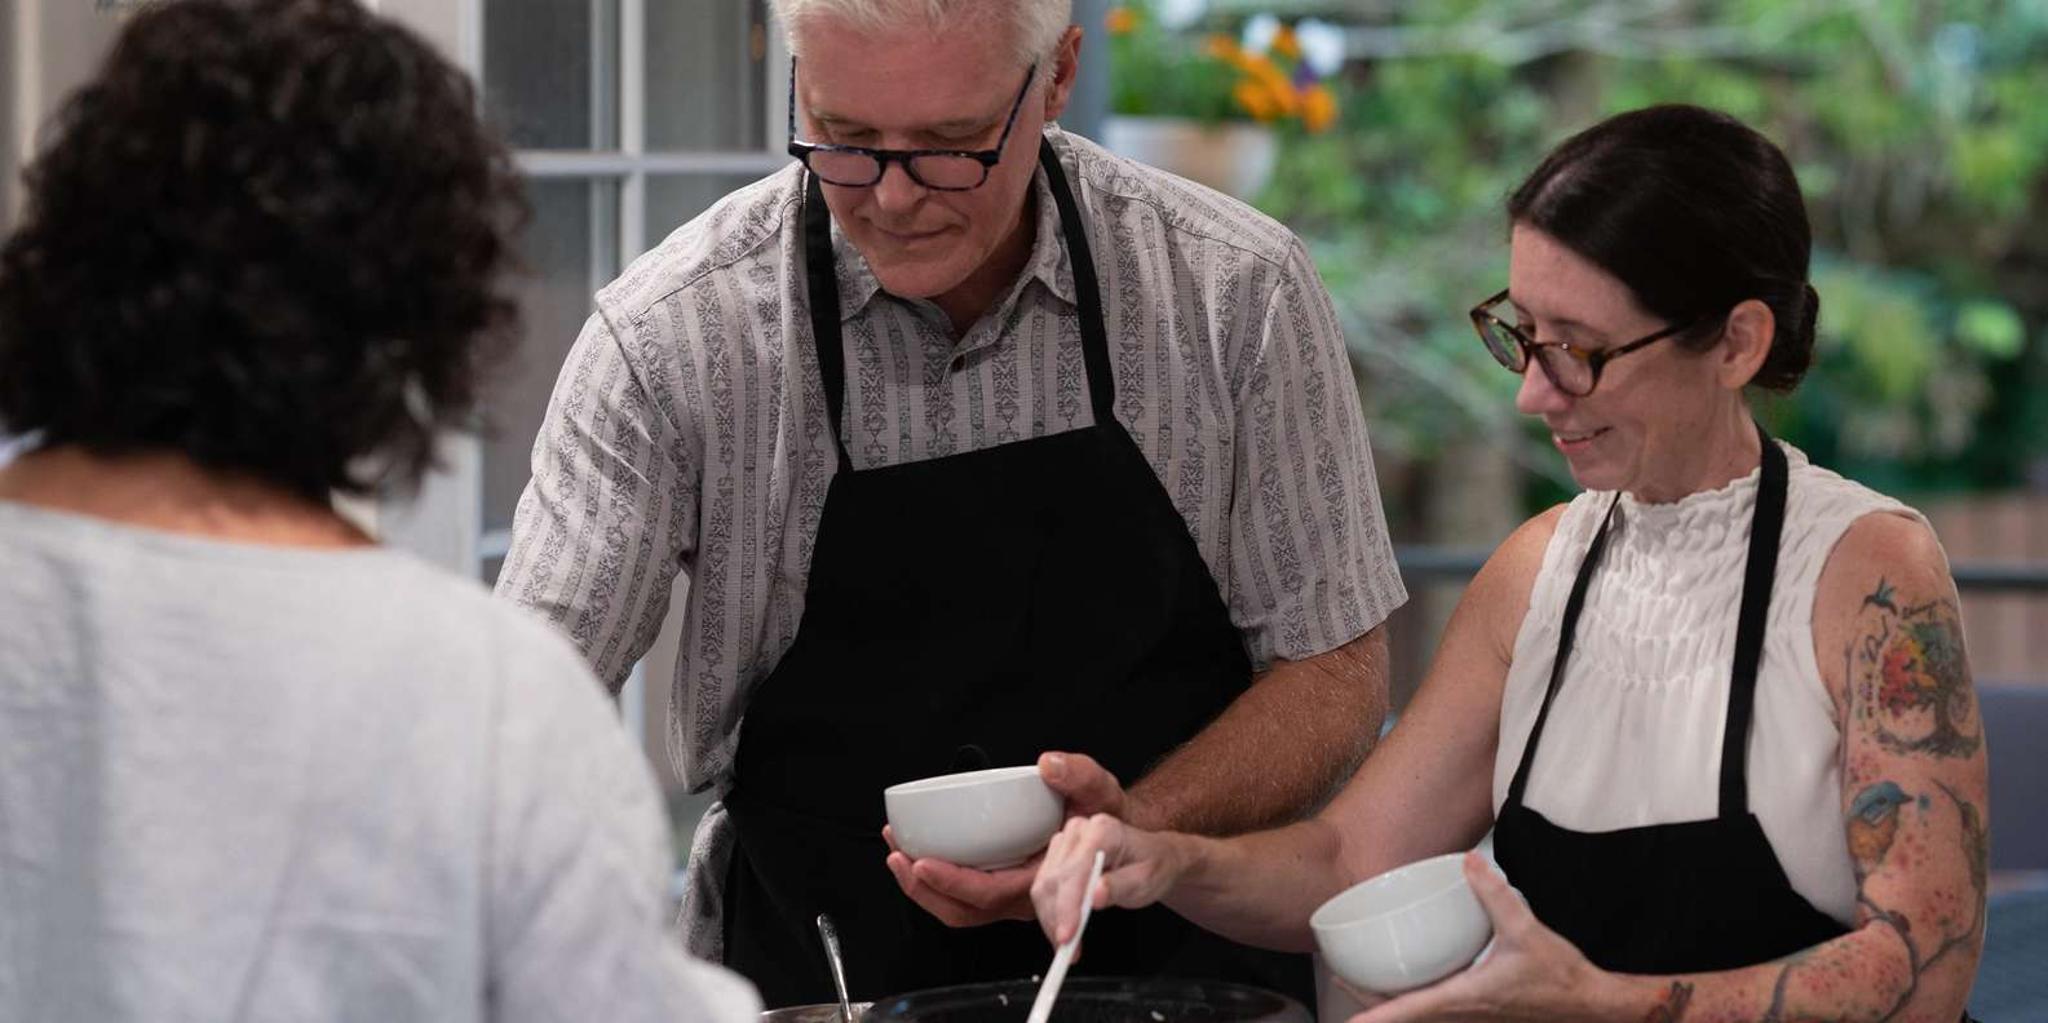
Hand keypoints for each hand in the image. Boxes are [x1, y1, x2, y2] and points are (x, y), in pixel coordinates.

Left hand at [883, 751, 1138, 927]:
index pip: (990, 893)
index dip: (953, 883)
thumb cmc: (1107, 823)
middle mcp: (1022, 895)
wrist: (1116, 841)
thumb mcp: (1102, 793)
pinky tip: (916, 849)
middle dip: (922, 888)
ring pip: (957, 907)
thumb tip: (1049, 765)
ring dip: (921, 885)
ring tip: (897, 850)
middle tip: (898, 855)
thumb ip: (1081, 777)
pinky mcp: (999, 884)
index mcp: (1043, 880)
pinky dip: (934, 877)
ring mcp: (1008, 894)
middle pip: (963, 910)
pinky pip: (961, 894)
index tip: (924, 862)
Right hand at [1029, 812, 1184, 945]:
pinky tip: (1062, 930)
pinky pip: (1044, 888)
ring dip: (1051, 920)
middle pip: (1054, 880)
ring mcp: (1066, 842)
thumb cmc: (1153, 866)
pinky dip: (1051, 914)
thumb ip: (1120, 886)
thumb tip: (1095, 896)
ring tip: (1067, 945)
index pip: (1075, 871)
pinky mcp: (1058, 856)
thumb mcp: (1146, 880)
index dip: (1067, 906)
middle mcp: (1079, 831)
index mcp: (1102, 830)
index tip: (1067, 935)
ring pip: (1043, 886)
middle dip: (1057, 919)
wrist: (1155, 858)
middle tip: (1067, 950)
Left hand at [1350, 853, 1603, 1022]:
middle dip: (1371, 1006)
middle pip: (1407, 1016)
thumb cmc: (1561, 976)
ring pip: (1423, 1016)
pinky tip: (1414, 983)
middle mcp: (1463, 1012)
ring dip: (1393, 1005)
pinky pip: (1440, 1011)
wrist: (1591, 1004)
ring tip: (1364, 986)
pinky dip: (1419, 1000)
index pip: (1409, 1010)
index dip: (1376, 1018)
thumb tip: (1469, 862)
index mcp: (1465, 997)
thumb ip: (1495, 895)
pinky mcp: (1483, 1011)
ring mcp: (1473, 1017)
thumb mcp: (1526, 930)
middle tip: (1340, 982)